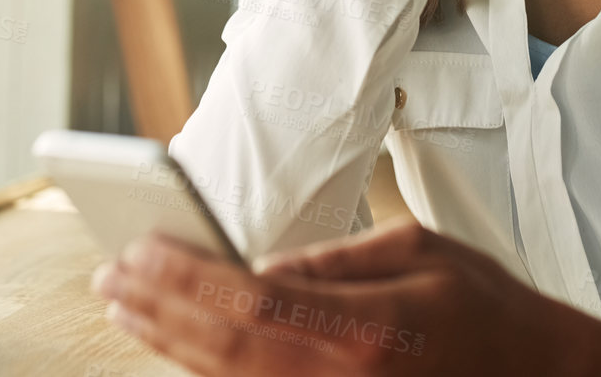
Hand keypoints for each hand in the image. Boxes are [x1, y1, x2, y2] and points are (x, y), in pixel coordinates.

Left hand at [90, 219, 600, 375]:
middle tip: (111, 277)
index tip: (140, 248)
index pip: (247, 302)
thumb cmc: (489, 311)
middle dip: (158, 310)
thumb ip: (332, 262)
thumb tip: (255, 270)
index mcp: (365, 327)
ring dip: (169, 346)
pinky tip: (179, 353)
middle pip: (222, 350)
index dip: (184, 277)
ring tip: (126, 310)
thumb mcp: (418, 253)